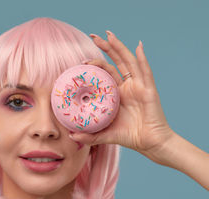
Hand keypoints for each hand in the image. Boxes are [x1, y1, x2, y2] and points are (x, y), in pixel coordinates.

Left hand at [69, 30, 174, 156]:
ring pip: (128, 62)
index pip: (106, 72)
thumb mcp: (105, 134)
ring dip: (119, 47)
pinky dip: (142, 58)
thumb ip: (89, 135)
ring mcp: (139, 86)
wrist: (149, 143)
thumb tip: (70, 136)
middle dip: (106, 47)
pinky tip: (137, 47)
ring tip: (109, 35)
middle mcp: (128, 86)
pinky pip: (145, 71)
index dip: (95, 64)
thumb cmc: (129, 136)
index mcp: (117, 93)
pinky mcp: (148, 90)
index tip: (81, 62)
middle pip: (116, 61)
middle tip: (93, 36)